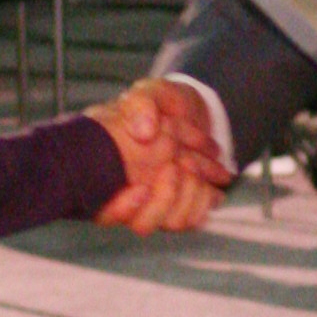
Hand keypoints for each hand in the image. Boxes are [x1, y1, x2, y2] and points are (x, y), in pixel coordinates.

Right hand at [93, 78, 227, 232]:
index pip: (103, 209)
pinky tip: (212, 179)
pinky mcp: (178, 206)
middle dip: (166, 196)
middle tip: (177, 163)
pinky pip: (192, 219)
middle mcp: (128, 195)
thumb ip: (140, 105)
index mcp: (106, 170)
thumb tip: (144, 132)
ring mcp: (154, 204)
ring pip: (170, 222)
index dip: (119, 209)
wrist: (191, 110)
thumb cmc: (161, 105)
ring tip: (194, 163)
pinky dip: (205, 198)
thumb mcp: (148, 93)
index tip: (139, 189)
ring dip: (189, 193)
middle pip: (142, 222)